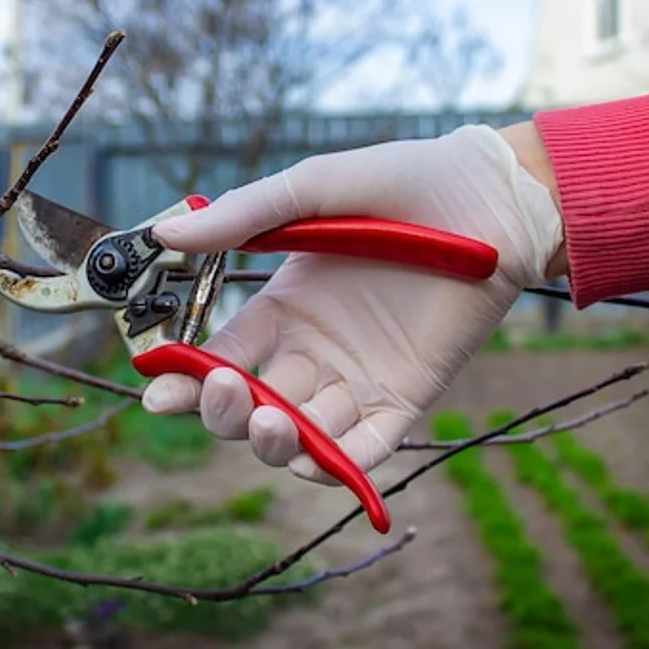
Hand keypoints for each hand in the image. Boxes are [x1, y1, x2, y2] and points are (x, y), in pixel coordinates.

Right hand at [141, 123, 563, 483]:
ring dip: (276, 442)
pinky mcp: (405, 397)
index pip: (220, 358)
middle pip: (251, 406)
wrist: (491, 195)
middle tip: (227, 393)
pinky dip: (341, 466)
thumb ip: (243, 216)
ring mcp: (358, 379)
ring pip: (301, 437)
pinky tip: (317, 457)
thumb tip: (167, 235)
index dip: (184, 381)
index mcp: (283, 309)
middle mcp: (312, 351)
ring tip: (274, 420)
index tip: (158, 392)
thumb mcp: (313, 190)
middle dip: (226, 412)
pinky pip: (366, 449)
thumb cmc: (402, 183)